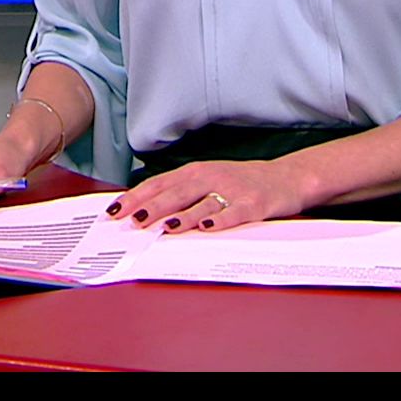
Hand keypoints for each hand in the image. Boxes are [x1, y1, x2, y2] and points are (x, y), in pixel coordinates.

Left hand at [103, 160, 307, 232]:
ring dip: (183, 215)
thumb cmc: (239, 182)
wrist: (286, 177)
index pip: (159, 184)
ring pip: (203, 203)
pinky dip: (220, 220)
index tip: (114, 210)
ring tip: (164, 226)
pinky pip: (235, 213)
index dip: (136, 197)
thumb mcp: (206, 180)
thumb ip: (179, 193)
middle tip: (131, 220)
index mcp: (195, 172)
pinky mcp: (253, 204)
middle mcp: (211, 177)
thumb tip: (143, 209)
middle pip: (176, 193)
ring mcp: (232, 190)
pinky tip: (207, 228)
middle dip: (152, 207)